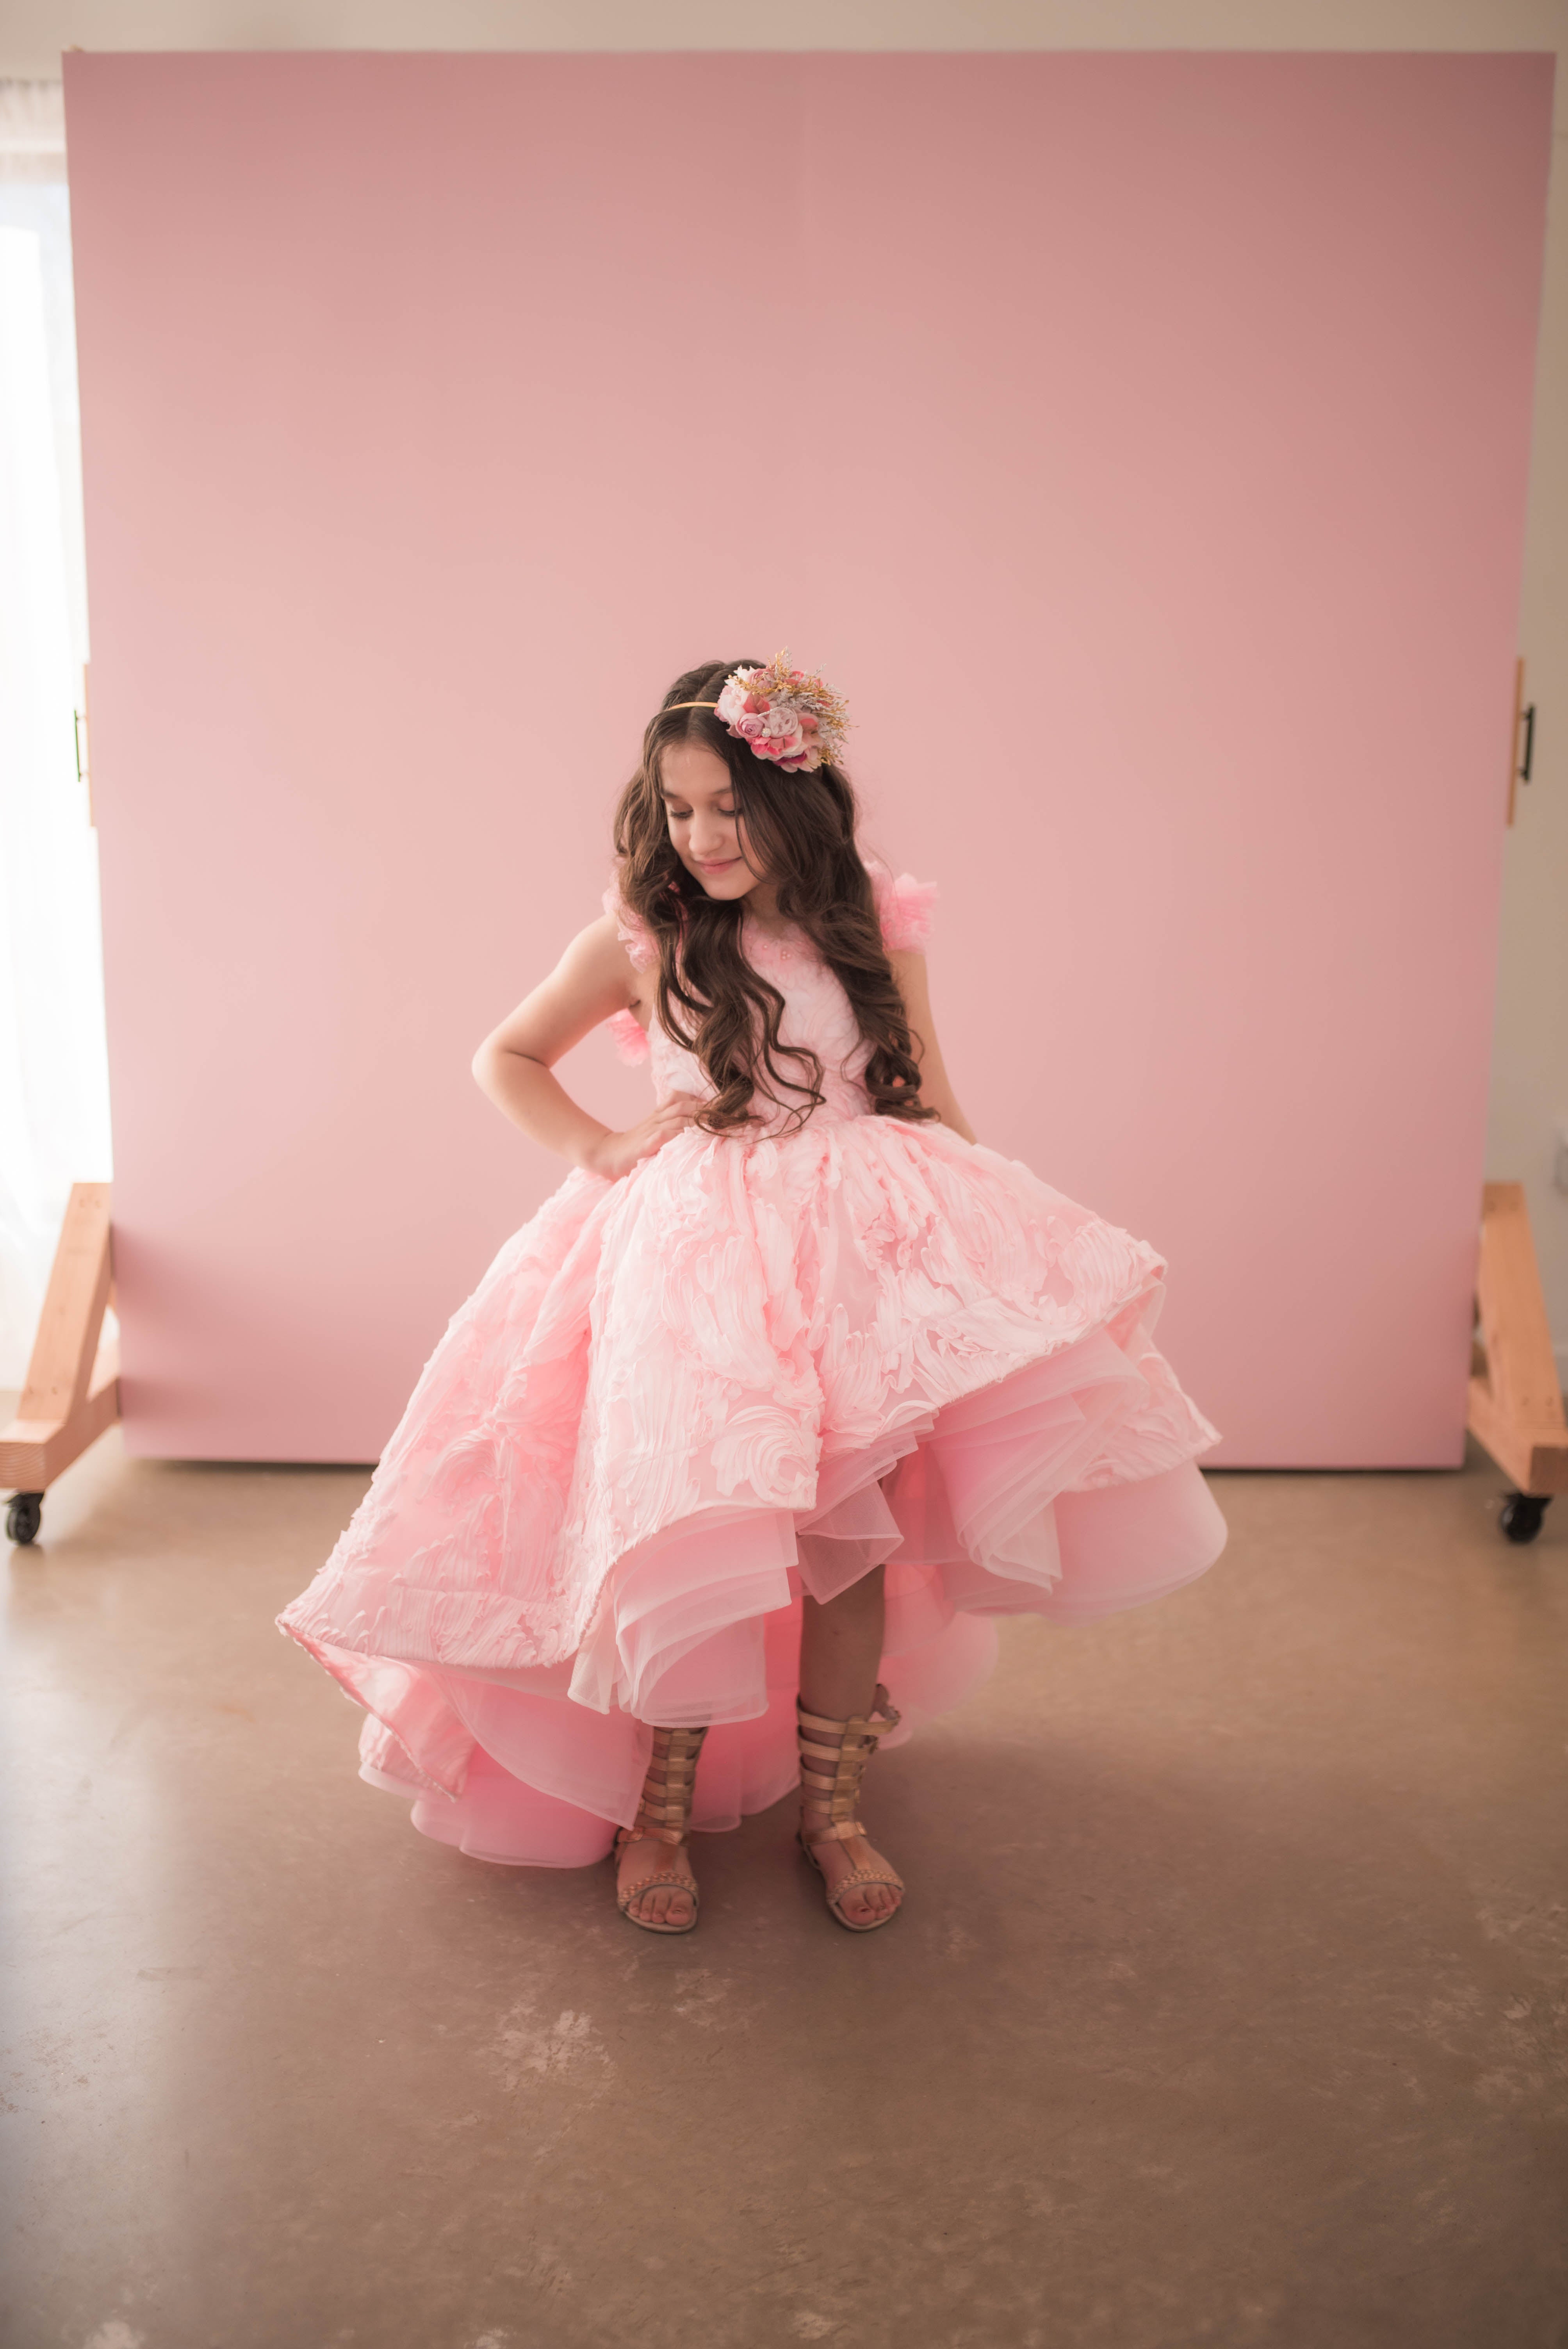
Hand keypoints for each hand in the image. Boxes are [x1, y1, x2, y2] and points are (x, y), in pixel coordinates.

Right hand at [586, 1092, 707, 1180]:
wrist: (607, 1156)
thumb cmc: (635, 1146)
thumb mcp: (654, 1131)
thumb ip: (671, 1126)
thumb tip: (697, 1125)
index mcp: (658, 1115)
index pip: (679, 1099)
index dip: (698, 1099)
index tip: (718, 1104)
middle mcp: (656, 1120)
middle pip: (682, 1106)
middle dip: (703, 1109)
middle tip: (723, 1114)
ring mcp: (650, 1131)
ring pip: (676, 1119)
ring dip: (695, 1121)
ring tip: (712, 1125)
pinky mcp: (645, 1146)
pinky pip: (662, 1136)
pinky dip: (676, 1135)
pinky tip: (688, 1136)